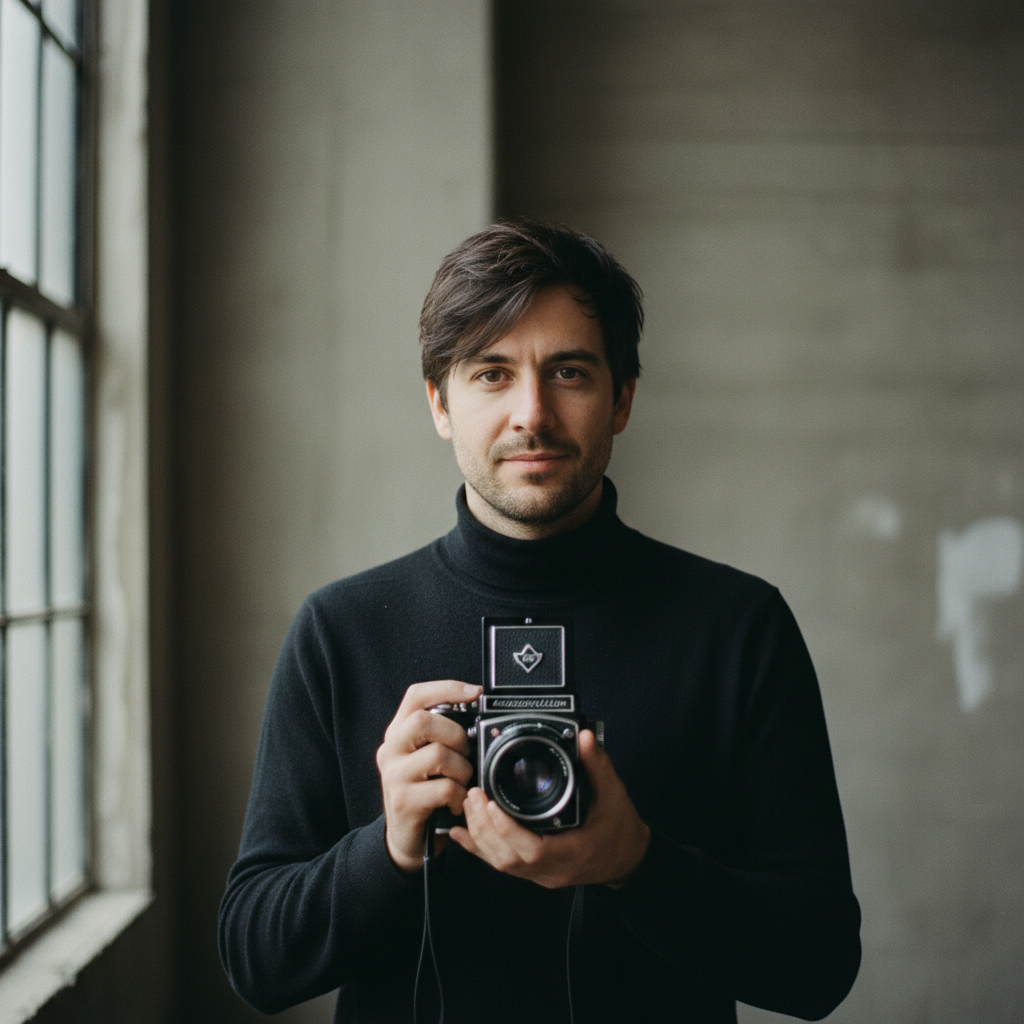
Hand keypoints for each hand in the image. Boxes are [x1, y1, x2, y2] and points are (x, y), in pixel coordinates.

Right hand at [376, 680, 481, 872]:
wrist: (406, 839)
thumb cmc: (425, 793)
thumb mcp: (427, 759)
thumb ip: (441, 735)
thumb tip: (478, 713)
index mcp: (398, 733)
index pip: (416, 696)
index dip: (446, 688)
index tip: (475, 692)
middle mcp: (390, 750)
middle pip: (422, 721)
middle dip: (455, 734)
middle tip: (466, 753)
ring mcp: (393, 776)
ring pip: (437, 754)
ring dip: (462, 769)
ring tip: (462, 782)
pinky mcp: (403, 802)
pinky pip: (444, 788)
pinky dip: (460, 795)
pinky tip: (457, 803)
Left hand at [448, 729, 650, 888]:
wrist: (628, 860)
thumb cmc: (621, 830)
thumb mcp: (614, 794)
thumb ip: (598, 765)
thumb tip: (584, 737)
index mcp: (572, 851)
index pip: (533, 850)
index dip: (507, 829)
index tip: (491, 803)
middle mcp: (552, 868)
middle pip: (507, 858)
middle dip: (484, 827)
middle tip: (473, 794)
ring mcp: (541, 873)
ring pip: (500, 862)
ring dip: (479, 835)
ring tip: (469, 804)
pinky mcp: (534, 870)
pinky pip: (501, 863)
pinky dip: (478, 848)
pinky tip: (460, 833)